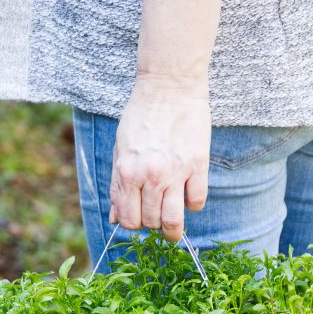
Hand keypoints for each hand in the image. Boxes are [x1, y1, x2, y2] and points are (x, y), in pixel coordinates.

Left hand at [109, 74, 209, 241]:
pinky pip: (197, 200)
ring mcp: (176, 171)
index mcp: (127, 172)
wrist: (168, 85)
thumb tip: (114, 218)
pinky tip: (188, 197)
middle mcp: (150, 175)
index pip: (129, 219)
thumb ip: (117, 185)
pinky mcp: (198, 164)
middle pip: (152, 222)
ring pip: (174, 219)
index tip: (140, 219)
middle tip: (157, 216)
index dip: (134, 224)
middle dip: (154, 225)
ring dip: (173, 228)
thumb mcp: (120, 149)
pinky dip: (193, 205)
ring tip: (175, 226)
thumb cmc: (141, 115)